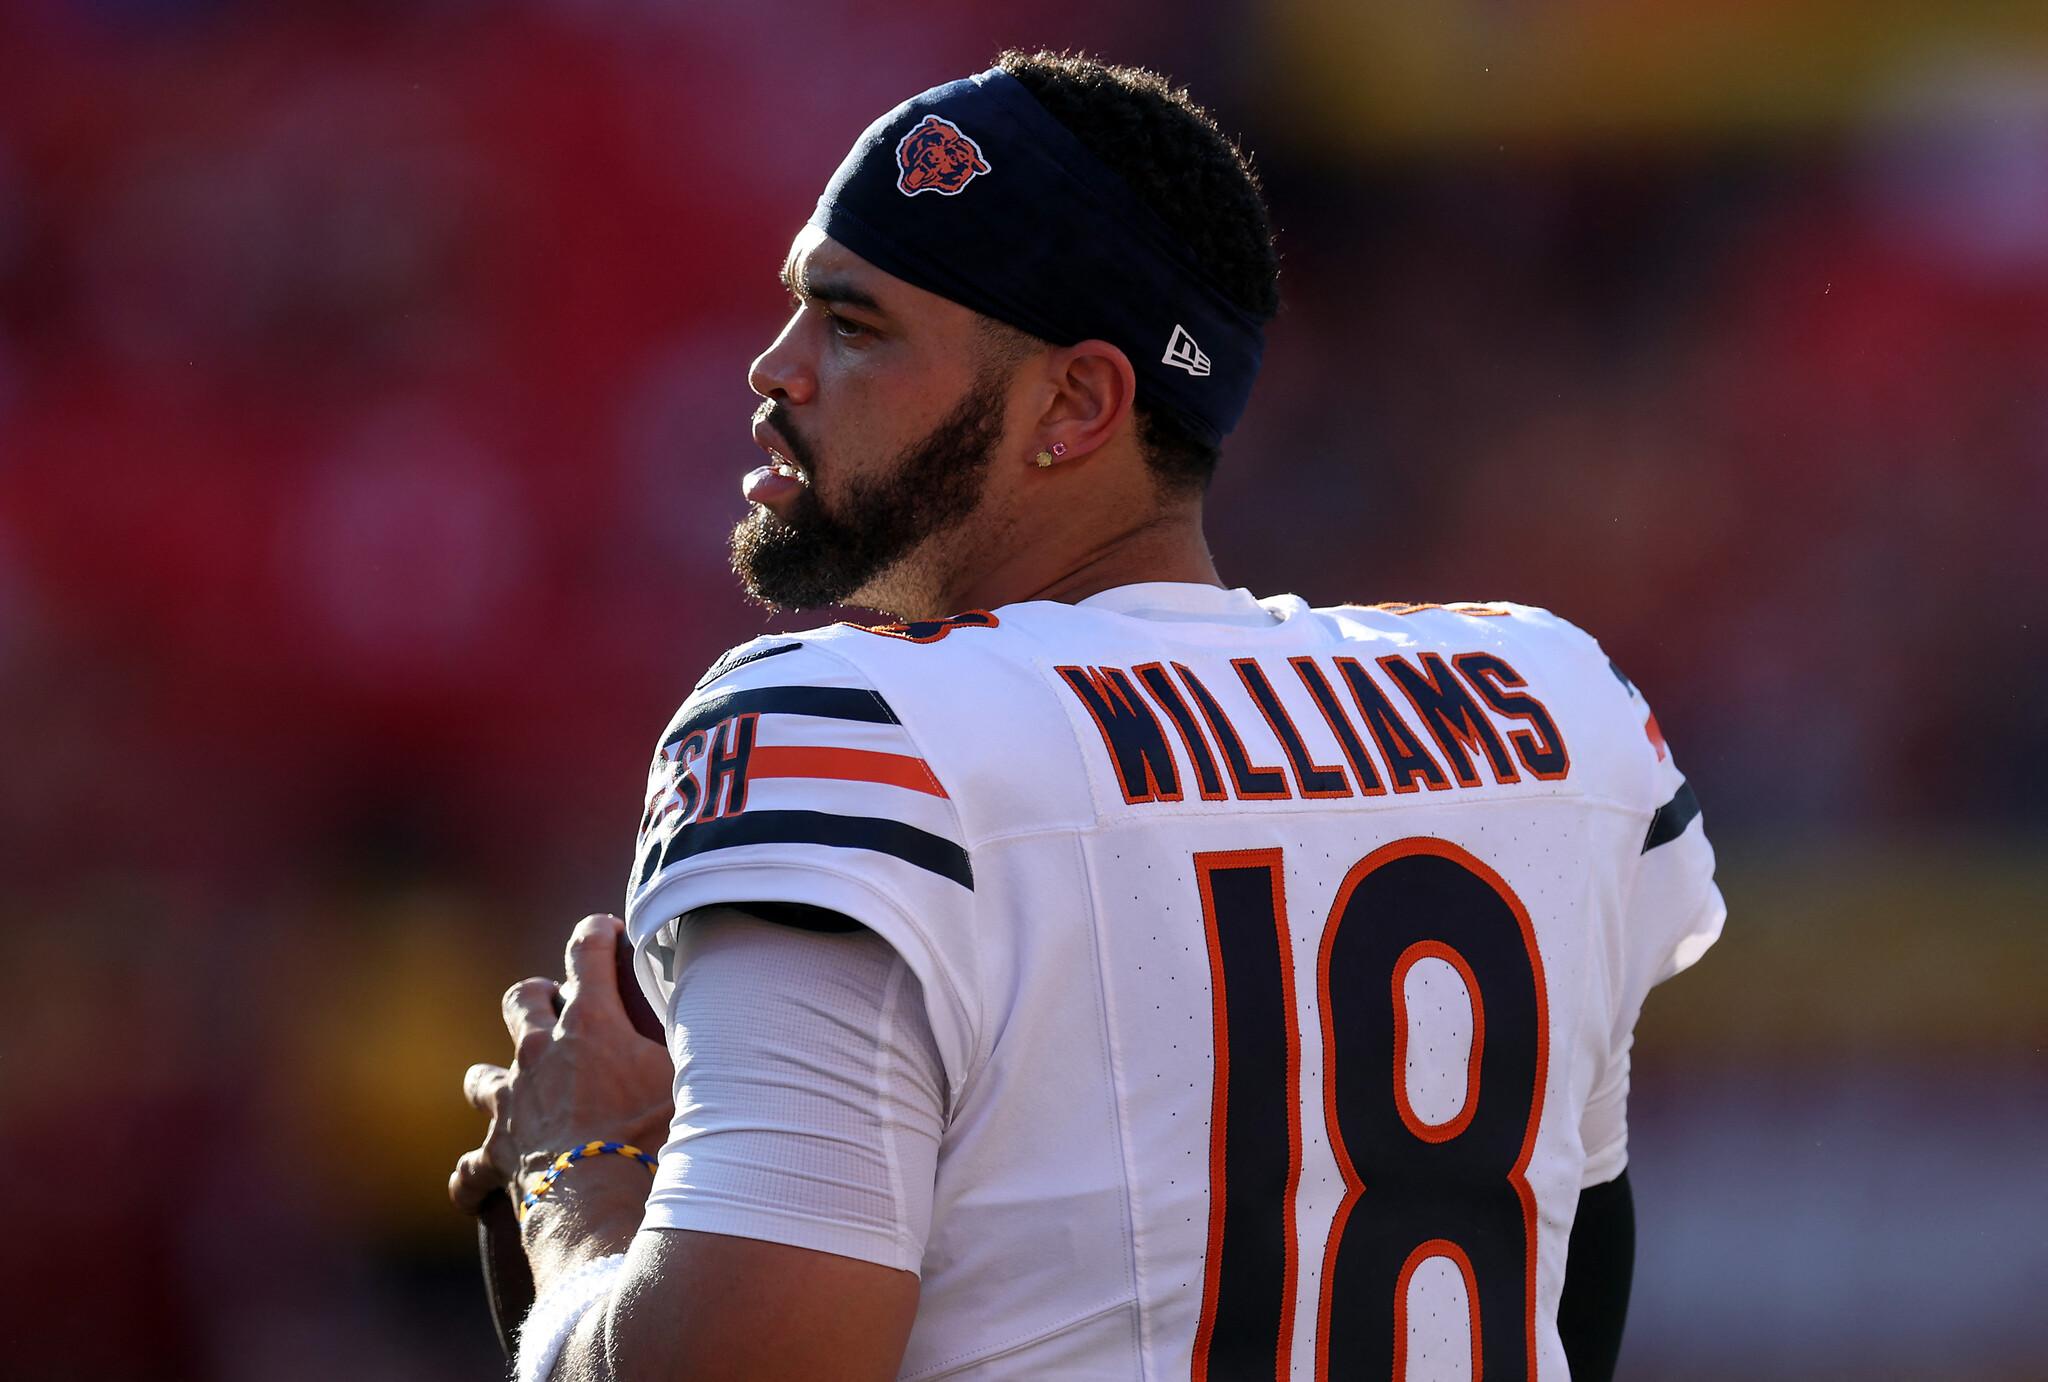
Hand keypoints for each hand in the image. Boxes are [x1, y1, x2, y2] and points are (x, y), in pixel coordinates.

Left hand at [450, 914, 674, 1213]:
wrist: (606, 1212)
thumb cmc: (660, 1142)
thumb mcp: (695, 1078)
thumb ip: (700, 1041)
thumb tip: (733, 1014)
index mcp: (591, 1025)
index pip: (588, 953)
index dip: (595, 933)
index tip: (604, 928)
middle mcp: (540, 1055)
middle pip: (521, 1002)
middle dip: (536, 998)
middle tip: (554, 1007)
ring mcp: (512, 1107)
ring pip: (483, 1078)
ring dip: (497, 1080)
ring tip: (511, 1089)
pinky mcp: (496, 1160)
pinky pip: (469, 1170)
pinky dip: (475, 1175)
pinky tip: (480, 1185)